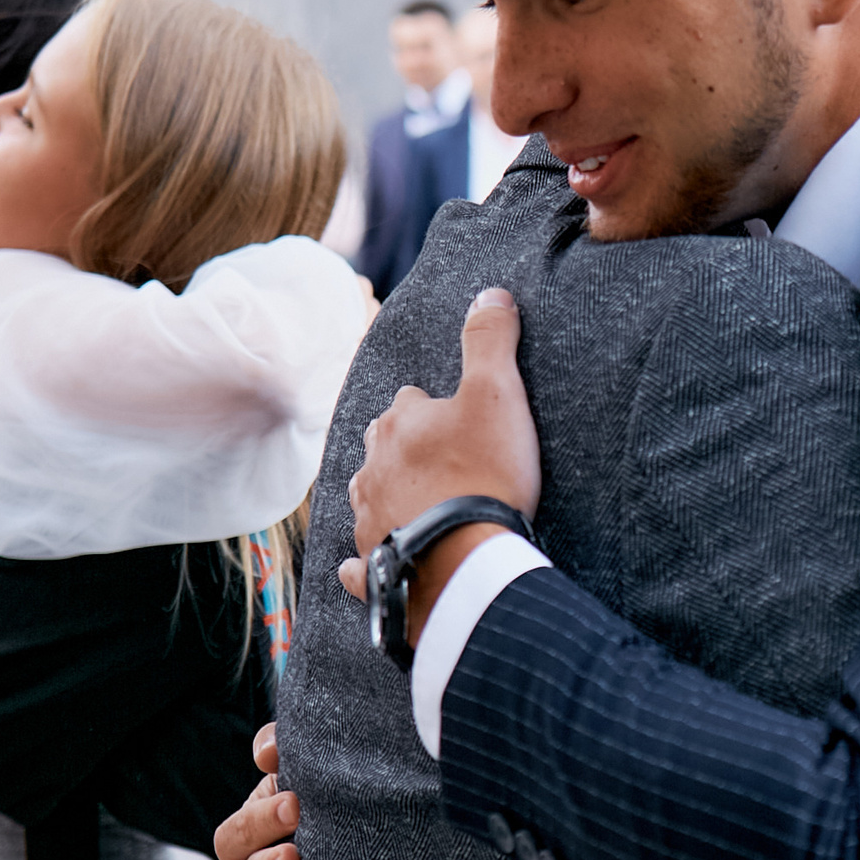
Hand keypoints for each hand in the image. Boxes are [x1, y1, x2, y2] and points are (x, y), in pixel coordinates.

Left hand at [337, 289, 541, 647]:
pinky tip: (370, 566)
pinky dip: (364, 564)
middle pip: (384, 447)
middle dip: (407, 450)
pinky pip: (360, 564)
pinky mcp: (374, 565)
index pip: (411, 401)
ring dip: (388, 499)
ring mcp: (369, 518)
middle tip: (446, 463)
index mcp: (398, 422)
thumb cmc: (485, 473)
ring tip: (421, 506)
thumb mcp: (498, 393)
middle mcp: (372, 467)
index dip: (438, 409)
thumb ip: (490, 340)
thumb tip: (489, 293)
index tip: (462, 422)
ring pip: (369, 498)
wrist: (467, 558)